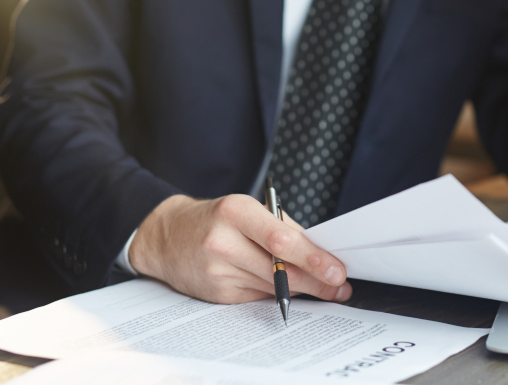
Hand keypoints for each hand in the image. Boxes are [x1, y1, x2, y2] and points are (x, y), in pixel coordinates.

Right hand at [129, 194, 351, 304]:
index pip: (280, 239)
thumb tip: (322, 253)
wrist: (167, 237)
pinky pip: (259, 296)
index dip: (312, 257)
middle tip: (340, 286)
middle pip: (280, 268)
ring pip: (273, 286)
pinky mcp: (217, 293)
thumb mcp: (248, 210)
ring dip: (303, 289)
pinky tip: (292, 290)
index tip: (336, 269)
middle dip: (316, 280)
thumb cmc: (216, 219)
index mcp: (236, 211)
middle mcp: (224, 241)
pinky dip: (279, 293)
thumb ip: (283, 229)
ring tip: (326, 288)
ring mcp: (218, 271)